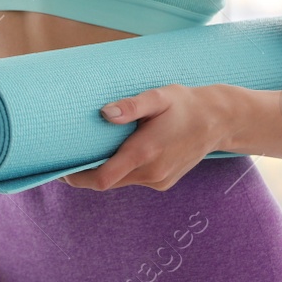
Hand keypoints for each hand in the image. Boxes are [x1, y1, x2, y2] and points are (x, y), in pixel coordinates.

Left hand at [62, 84, 224, 191]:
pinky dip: (122, 171)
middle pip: (107, 183)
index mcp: (145, 153)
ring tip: (92, 151)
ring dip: (106, 171)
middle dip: (87, 174)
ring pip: (121, 182)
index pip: (102, 179)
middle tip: (69, 156)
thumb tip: (104, 113)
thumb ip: (131, 106)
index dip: (78, 178)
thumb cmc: (184, 105)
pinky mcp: (164, 182)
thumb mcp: (158, 98)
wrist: (219, 121)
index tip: (62, 168)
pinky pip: (135, 180)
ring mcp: (159, 180)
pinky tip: (120, 153)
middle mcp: (152, 172)